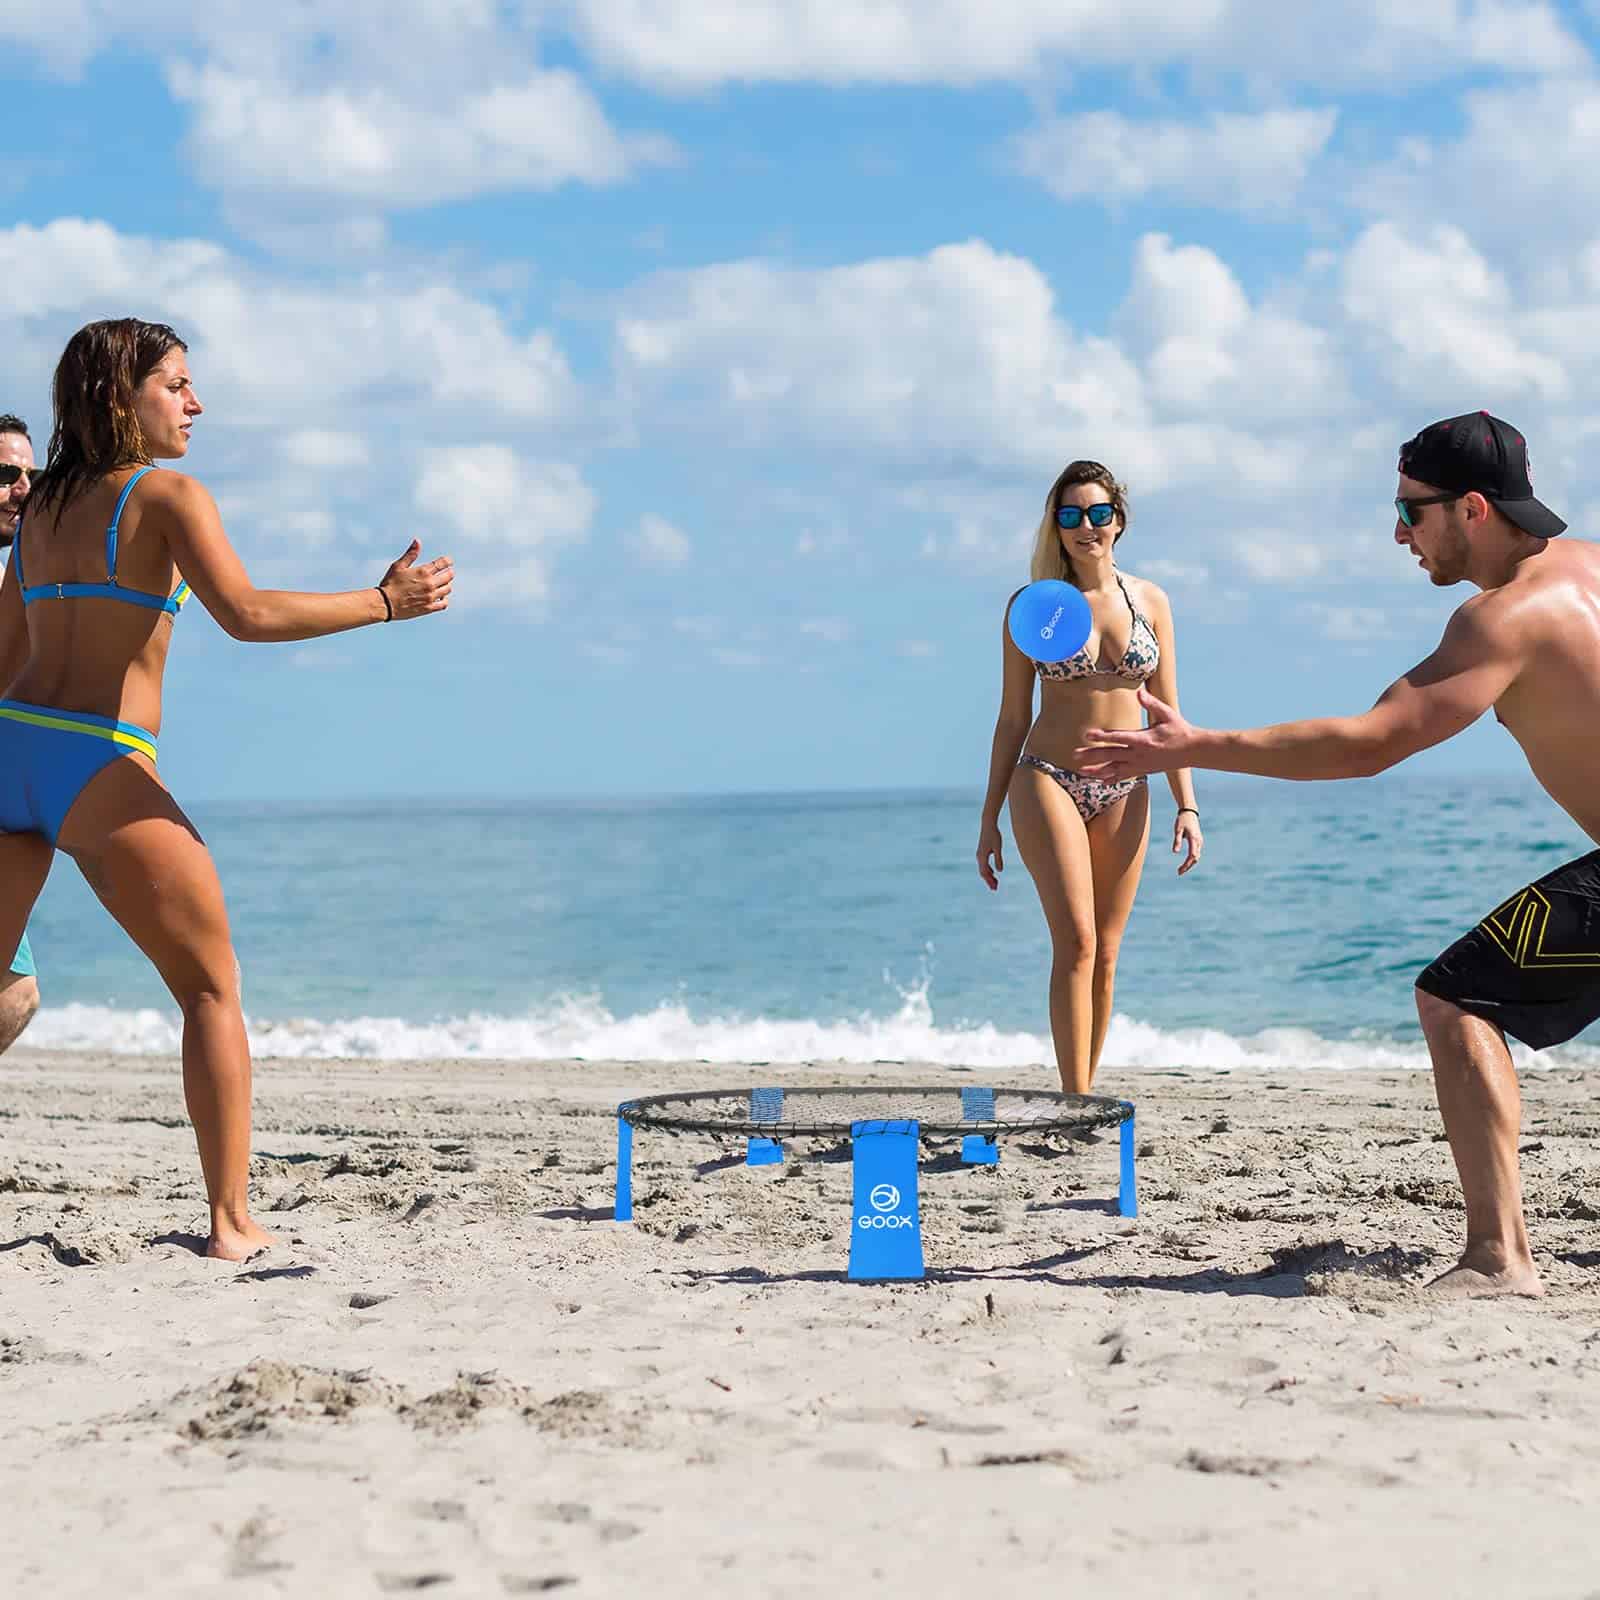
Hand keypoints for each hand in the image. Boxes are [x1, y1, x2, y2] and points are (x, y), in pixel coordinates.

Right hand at [380, 540, 453, 619]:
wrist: (385, 604)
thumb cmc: (390, 583)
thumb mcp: (398, 566)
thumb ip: (411, 554)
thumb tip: (417, 541)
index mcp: (423, 571)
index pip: (443, 563)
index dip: (448, 561)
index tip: (449, 561)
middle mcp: (429, 583)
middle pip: (449, 576)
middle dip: (449, 572)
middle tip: (447, 572)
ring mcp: (430, 596)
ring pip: (448, 589)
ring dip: (447, 585)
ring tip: (442, 584)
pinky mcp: (429, 608)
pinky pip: (444, 604)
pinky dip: (445, 600)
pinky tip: (440, 597)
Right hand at [976, 820, 1003, 890]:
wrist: (988, 824)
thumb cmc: (994, 835)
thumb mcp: (998, 847)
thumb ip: (998, 859)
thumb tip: (999, 871)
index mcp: (982, 856)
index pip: (984, 872)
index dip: (989, 880)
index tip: (995, 887)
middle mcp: (979, 857)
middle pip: (983, 872)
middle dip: (989, 881)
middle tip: (995, 889)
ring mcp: (980, 854)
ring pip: (983, 869)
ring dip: (989, 877)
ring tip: (995, 884)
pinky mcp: (982, 852)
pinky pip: (984, 865)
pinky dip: (988, 871)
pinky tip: (994, 874)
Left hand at [1074, 687, 1198, 778]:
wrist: (1192, 751)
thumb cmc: (1179, 730)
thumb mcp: (1167, 714)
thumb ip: (1152, 703)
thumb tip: (1140, 693)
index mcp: (1143, 739)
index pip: (1118, 737)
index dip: (1102, 736)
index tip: (1087, 735)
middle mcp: (1139, 754)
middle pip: (1110, 755)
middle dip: (1091, 755)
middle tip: (1074, 755)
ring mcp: (1140, 764)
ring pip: (1114, 769)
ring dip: (1097, 770)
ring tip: (1081, 771)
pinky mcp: (1143, 770)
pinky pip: (1124, 776)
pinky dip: (1111, 779)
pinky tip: (1100, 781)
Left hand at [1173, 810, 1202, 875]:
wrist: (1189, 811)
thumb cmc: (1182, 820)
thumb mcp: (1177, 830)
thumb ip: (1177, 841)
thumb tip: (1175, 852)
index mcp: (1194, 839)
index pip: (1192, 856)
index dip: (1186, 865)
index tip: (1179, 871)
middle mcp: (1199, 842)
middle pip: (1195, 858)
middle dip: (1188, 866)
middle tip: (1179, 872)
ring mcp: (1199, 841)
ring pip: (1196, 856)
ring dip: (1190, 864)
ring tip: (1181, 870)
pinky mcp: (1198, 841)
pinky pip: (1196, 852)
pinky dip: (1191, 859)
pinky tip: (1185, 863)